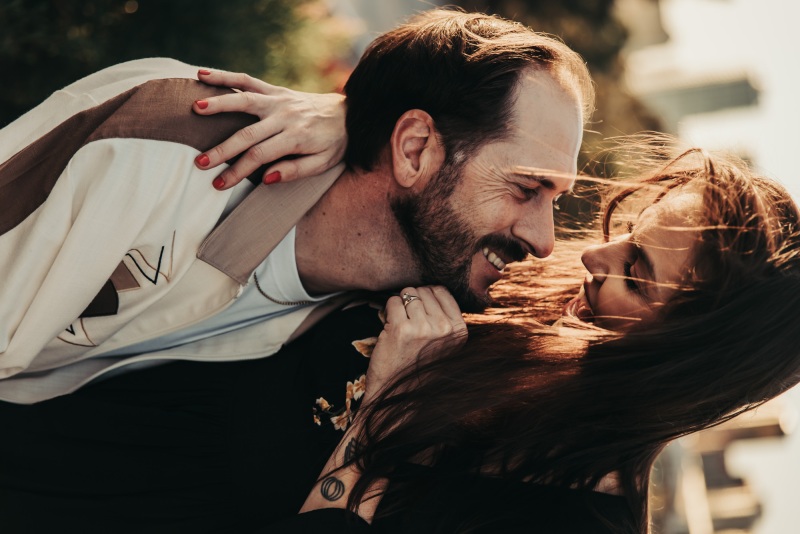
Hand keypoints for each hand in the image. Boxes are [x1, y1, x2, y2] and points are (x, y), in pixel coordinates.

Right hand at [192, 69, 346, 189]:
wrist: (350, 114)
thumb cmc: (335, 143)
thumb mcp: (323, 163)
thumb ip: (295, 171)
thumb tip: (266, 178)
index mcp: (297, 137)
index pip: (261, 156)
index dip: (238, 171)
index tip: (219, 184)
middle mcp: (285, 116)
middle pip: (248, 133)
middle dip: (222, 150)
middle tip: (199, 163)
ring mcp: (279, 100)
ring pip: (244, 100)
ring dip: (219, 103)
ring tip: (195, 109)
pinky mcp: (275, 90)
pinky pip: (248, 80)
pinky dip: (225, 76)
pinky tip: (202, 73)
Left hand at [366, 286, 466, 397]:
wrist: (398, 394)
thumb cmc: (419, 365)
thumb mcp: (444, 343)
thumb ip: (445, 317)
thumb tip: (434, 287)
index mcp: (459, 330)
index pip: (441, 290)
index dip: (426, 296)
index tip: (420, 313)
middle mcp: (444, 328)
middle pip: (424, 289)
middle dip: (412, 300)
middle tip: (409, 321)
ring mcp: (423, 328)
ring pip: (408, 293)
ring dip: (400, 305)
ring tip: (400, 325)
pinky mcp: (401, 329)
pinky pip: (393, 301)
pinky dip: (388, 311)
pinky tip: (390, 328)